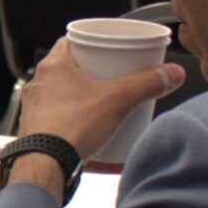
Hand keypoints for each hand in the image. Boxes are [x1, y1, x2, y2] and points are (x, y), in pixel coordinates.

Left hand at [16, 40, 183, 160]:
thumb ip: (147, 83)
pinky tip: (91, 132)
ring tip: (106, 106)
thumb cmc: (71, 128)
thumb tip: (171, 73)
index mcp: (53, 66)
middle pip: (70, 69)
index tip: (111, 49)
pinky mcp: (35, 130)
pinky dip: (75, 122)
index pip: (73, 41)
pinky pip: (59, 120)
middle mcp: (39, 84)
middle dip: (94, 74)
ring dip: (83, 99)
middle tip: (115, 79)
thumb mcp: (118, 100)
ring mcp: (35, 108)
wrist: (45, 165)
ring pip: (63, 95)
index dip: (94, 43)